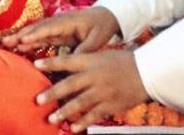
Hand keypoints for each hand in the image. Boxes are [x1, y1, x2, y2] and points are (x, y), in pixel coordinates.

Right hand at [3, 5, 119, 53]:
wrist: (106, 16)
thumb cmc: (101, 26)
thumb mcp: (96, 39)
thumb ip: (83, 50)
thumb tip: (70, 61)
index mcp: (68, 21)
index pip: (49, 28)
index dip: (35, 34)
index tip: (23, 40)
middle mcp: (58, 22)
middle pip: (37, 28)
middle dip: (21, 34)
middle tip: (6, 41)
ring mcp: (56, 26)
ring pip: (36, 31)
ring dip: (22, 36)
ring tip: (7, 43)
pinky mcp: (56, 32)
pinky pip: (40, 36)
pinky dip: (29, 40)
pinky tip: (20, 46)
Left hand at [35, 50, 149, 132]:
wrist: (147, 72)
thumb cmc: (122, 62)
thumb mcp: (102, 56)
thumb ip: (84, 62)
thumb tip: (62, 69)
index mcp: (93, 61)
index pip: (68, 61)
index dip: (52, 63)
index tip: (36, 64)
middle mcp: (96, 76)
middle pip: (71, 84)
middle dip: (53, 93)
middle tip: (38, 99)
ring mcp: (103, 91)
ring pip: (80, 103)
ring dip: (64, 111)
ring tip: (52, 118)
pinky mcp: (111, 104)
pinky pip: (94, 115)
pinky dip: (83, 122)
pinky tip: (73, 128)